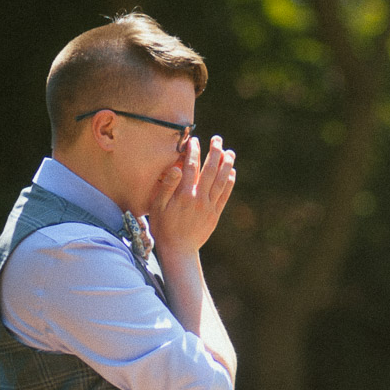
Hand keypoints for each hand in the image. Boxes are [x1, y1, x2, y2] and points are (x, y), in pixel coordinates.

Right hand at [148, 135, 235, 252]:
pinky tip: (232, 171)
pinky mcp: (215, 214)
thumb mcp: (157, 206)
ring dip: (226, 164)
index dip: (193, 151)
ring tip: (229, 151)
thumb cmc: (163, 227)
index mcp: (184, 195)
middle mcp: (199, 198)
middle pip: (210, 170)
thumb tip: (176, 168)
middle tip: (217, 139)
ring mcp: (209, 206)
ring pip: (221, 181)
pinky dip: (230, 182)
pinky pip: (225, 195)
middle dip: (215, 152)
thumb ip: (167, 186)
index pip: (191, 167)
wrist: (178, 250)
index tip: (194, 140)